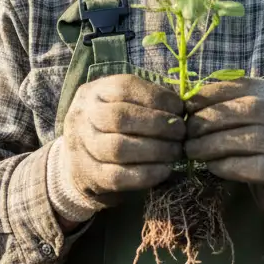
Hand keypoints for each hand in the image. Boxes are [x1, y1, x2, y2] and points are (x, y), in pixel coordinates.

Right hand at [48, 74, 184, 222]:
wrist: (80, 162)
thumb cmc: (112, 127)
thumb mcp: (122, 104)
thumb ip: (147, 102)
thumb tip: (182, 106)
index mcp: (93, 92)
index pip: (123, 87)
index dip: (156, 97)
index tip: (179, 108)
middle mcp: (82, 116)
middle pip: (120, 117)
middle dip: (158, 124)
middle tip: (181, 133)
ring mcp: (81, 147)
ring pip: (118, 148)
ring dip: (155, 150)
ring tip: (176, 152)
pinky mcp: (89, 176)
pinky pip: (118, 176)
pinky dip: (146, 174)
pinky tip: (165, 170)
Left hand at [184, 78, 263, 231]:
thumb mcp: (258, 120)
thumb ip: (234, 107)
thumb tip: (190, 101)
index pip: (245, 85)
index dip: (213, 93)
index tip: (187, 105)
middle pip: (249, 110)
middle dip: (212, 119)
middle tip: (188, 131)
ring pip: (252, 138)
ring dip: (215, 144)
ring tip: (193, 150)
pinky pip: (256, 167)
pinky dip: (229, 165)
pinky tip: (212, 167)